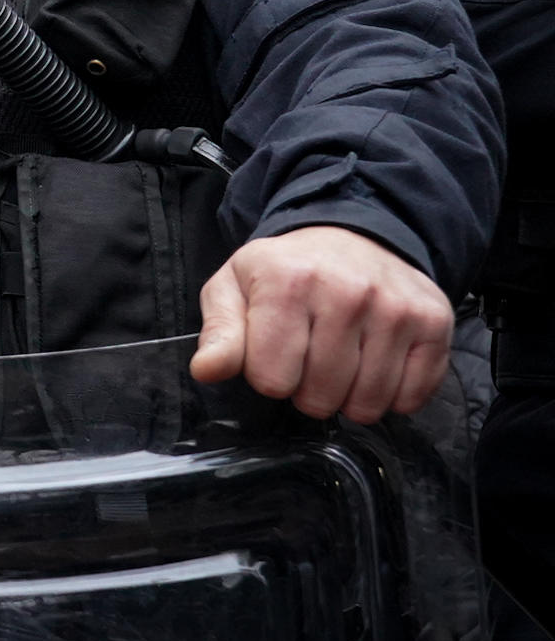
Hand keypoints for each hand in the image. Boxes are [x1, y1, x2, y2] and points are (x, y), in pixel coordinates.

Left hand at [190, 224, 451, 421]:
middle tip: (308, 360)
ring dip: (349, 398)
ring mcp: (397, 308)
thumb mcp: (234, 288)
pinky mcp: (434, 324)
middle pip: (321, 396)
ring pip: (367, 403)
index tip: (273, 354)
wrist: (351, 237)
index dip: (268, 376)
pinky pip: (411, 398)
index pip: (271, 378)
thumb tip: (206, 370)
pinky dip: (391, 396)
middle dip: (307, 391)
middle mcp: (348, 292)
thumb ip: (219, 332)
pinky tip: (375, 366)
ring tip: (340, 364)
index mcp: (288, 281)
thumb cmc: (286, 271)